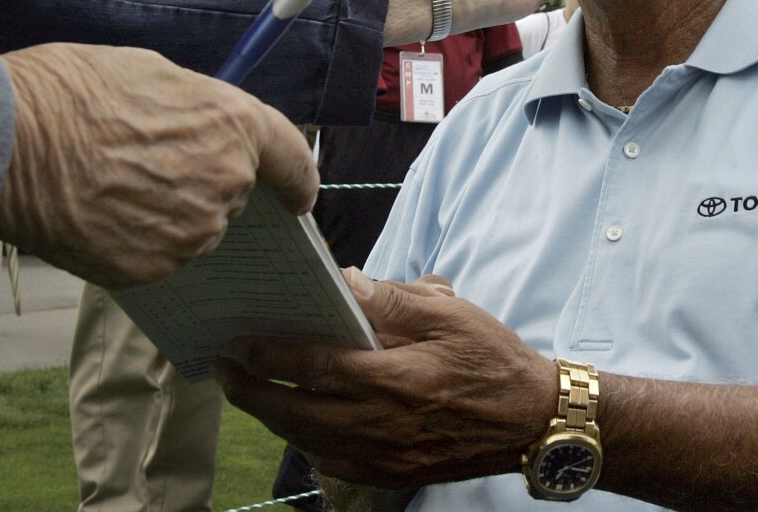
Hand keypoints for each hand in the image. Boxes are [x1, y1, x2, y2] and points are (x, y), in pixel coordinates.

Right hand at [0, 43, 317, 288]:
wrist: (4, 145)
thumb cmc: (66, 94)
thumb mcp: (147, 70)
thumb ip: (195, 106)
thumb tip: (202, 124)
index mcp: (234, 126)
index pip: (293, 160)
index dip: (298, 178)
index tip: (298, 194)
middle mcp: (225, 185)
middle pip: (234, 194)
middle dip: (203, 182)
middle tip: (147, 161)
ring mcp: (190, 233)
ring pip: (195, 229)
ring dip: (169, 214)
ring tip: (113, 185)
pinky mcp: (152, 269)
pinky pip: (158, 258)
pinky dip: (137, 242)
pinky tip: (99, 214)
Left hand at [214, 269, 553, 487]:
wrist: (534, 421)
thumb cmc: (493, 360)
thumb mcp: (451, 315)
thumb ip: (394, 300)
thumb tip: (347, 283)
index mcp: (396, 380)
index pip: (313, 368)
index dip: (268, 357)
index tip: (236, 343)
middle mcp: (383, 424)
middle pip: (296, 413)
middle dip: (252, 393)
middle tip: (223, 370)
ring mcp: (386, 457)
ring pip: (309, 441)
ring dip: (274, 417)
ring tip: (250, 392)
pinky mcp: (394, 474)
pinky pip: (334, 463)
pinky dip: (308, 442)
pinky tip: (298, 423)